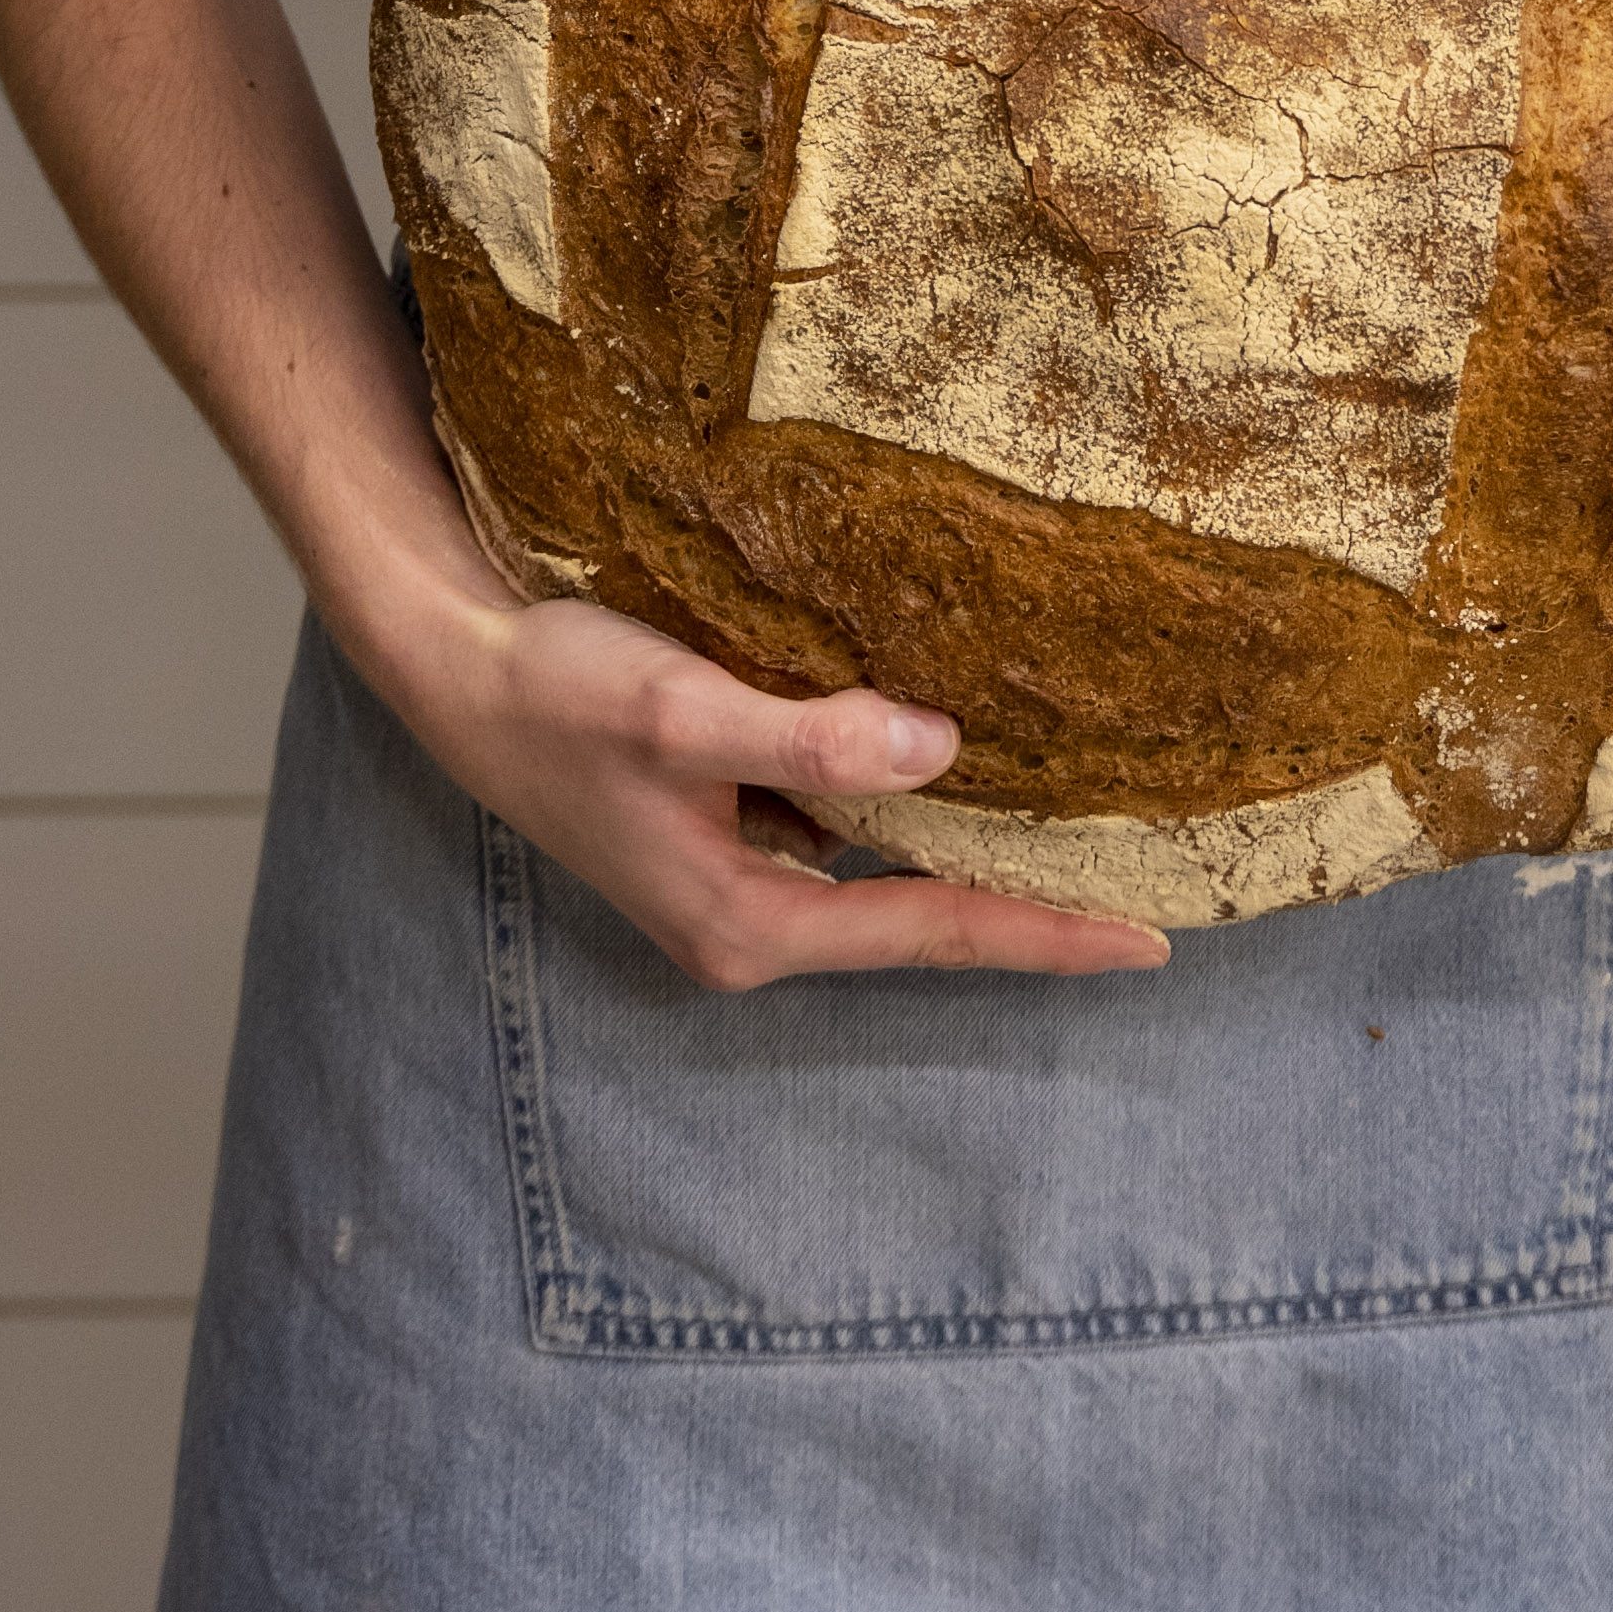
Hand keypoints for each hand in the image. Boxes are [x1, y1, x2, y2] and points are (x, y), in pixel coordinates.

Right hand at [389, 589, 1169, 989]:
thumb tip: (940, 750)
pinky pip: (851, 827)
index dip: (1043, 932)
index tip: (1151, 944)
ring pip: (889, 870)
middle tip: (1154, 896)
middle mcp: (750, 918)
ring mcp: (737, 875)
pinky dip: (917, 805)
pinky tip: (970, 765)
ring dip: (977, 855)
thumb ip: (810, 737)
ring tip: (1092, 836)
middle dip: (1029, 908)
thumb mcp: (684, 712)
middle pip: (922, 916)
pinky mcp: (726, 825)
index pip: (931, 929)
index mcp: (747, 921)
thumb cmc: (559, 692)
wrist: (458, 667)